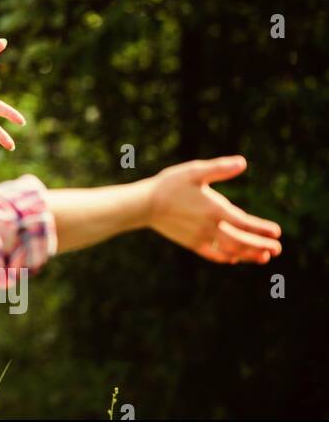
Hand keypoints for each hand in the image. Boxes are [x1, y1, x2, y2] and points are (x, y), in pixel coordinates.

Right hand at [146, 155, 281, 263]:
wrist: (144, 205)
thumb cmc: (169, 185)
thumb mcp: (194, 171)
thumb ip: (220, 168)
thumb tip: (242, 162)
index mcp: (214, 209)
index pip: (245, 223)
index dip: (262, 229)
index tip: (276, 232)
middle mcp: (210, 227)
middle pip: (241, 241)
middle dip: (261, 246)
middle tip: (278, 249)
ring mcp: (200, 238)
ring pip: (230, 251)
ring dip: (248, 255)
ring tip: (263, 257)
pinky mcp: (191, 243)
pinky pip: (212, 254)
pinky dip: (226, 258)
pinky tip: (233, 258)